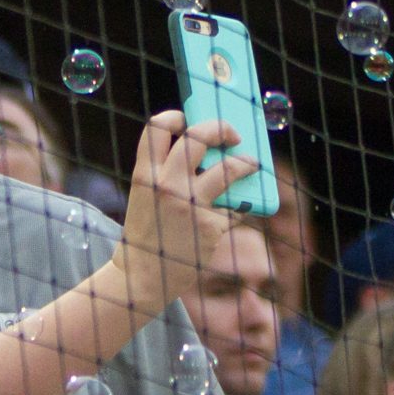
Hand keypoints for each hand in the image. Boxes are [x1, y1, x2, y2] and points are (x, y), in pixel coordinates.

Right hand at [109, 110, 255, 310]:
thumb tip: (206, 155)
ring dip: (245, 163)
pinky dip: (236, 209)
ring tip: (252, 164)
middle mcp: (167, 185)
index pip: (157, 127)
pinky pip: (234, 208)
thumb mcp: (145, 198)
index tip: (187, 118)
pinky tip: (234, 213)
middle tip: (232, 134)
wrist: (142, 278)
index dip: (175, 116)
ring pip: (229, 169)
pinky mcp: (210, 226)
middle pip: (199, 137)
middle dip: (221, 128)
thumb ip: (166, 175)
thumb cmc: (146, 234)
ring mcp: (191, 205)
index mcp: (145, 175)